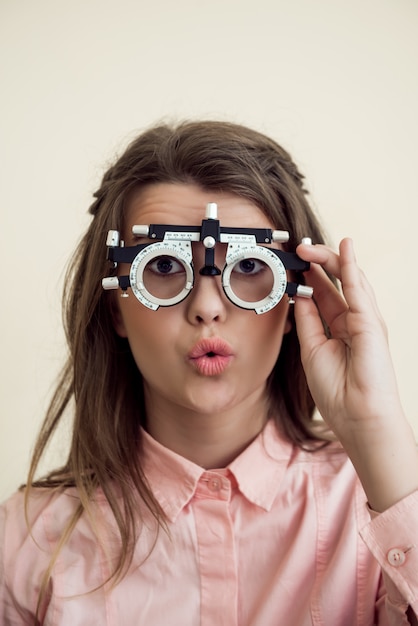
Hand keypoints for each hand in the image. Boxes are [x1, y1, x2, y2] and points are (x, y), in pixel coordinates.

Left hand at [295, 238, 417, 510]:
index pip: (323, 294)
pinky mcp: (371, 322)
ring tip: (310, 244)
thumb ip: (307, 320)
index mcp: (339, 329)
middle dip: (318, 262)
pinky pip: (359, 290)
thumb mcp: (312, 349)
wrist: (357, 416)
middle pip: (336, 282)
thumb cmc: (336, 390)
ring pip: (349, 280)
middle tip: (298, 248)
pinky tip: (344, 248)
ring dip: (331, 259)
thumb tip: (298, 294)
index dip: (309, 276)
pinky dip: (351, 267)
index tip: (292, 261)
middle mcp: (354, 320)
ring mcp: (365, 319)